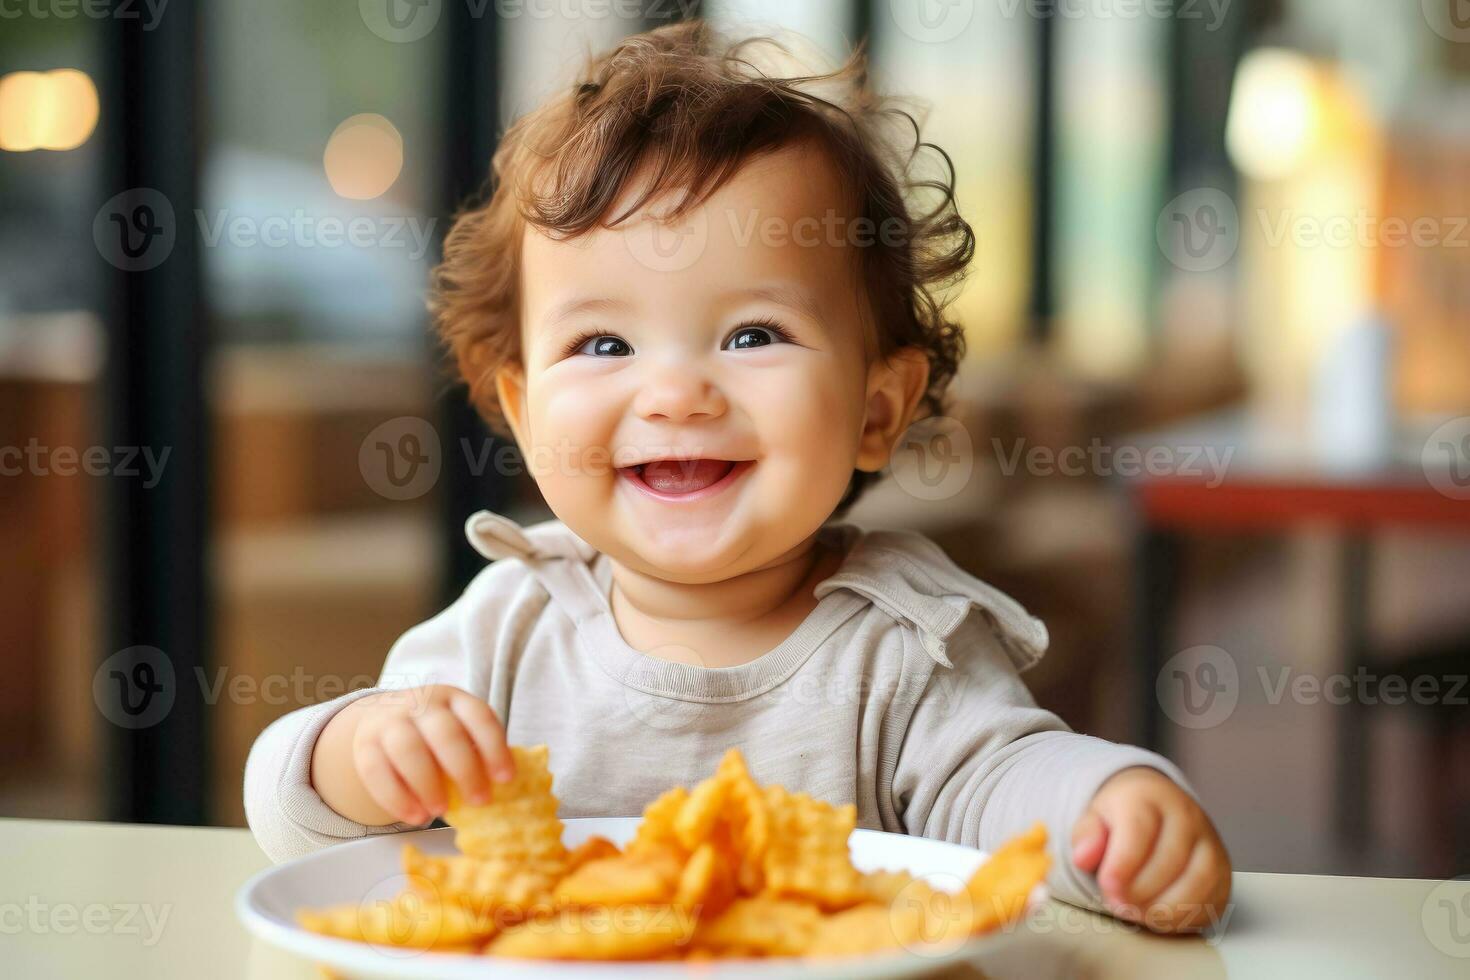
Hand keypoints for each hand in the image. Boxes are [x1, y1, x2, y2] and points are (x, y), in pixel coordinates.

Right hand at [313, 685, 513, 825]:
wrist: (383, 716)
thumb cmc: (435, 733)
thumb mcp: (458, 728)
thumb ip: (476, 752)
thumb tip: (506, 791)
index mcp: (453, 698)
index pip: (479, 716)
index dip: (495, 747)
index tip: (507, 778)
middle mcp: (421, 704)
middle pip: (445, 733)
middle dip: (465, 769)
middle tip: (480, 801)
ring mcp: (390, 721)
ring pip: (407, 749)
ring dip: (427, 783)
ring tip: (442, 811)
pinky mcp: (365, 745)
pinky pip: (376, 771)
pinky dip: (397, 798)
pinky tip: (416, 816)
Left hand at [1070, 767, 1230, 932]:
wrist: (1155, 807)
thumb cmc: (1120, 818)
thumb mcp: (1093, 817)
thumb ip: (1086, 836)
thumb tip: (1083, 857)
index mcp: (1150, 796)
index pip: (1140, 831)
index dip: (1122, 865)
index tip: (1107, 886)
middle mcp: (1187, 815)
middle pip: (1170, 860)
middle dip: (1139, 891)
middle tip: (1116, 903)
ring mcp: (1210, 843)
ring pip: (1198, 882)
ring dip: (1162, 908)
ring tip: (1135, 912)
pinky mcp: (1223, 871)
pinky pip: (1211, 900)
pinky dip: (1183, 917)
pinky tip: (1157, 916)